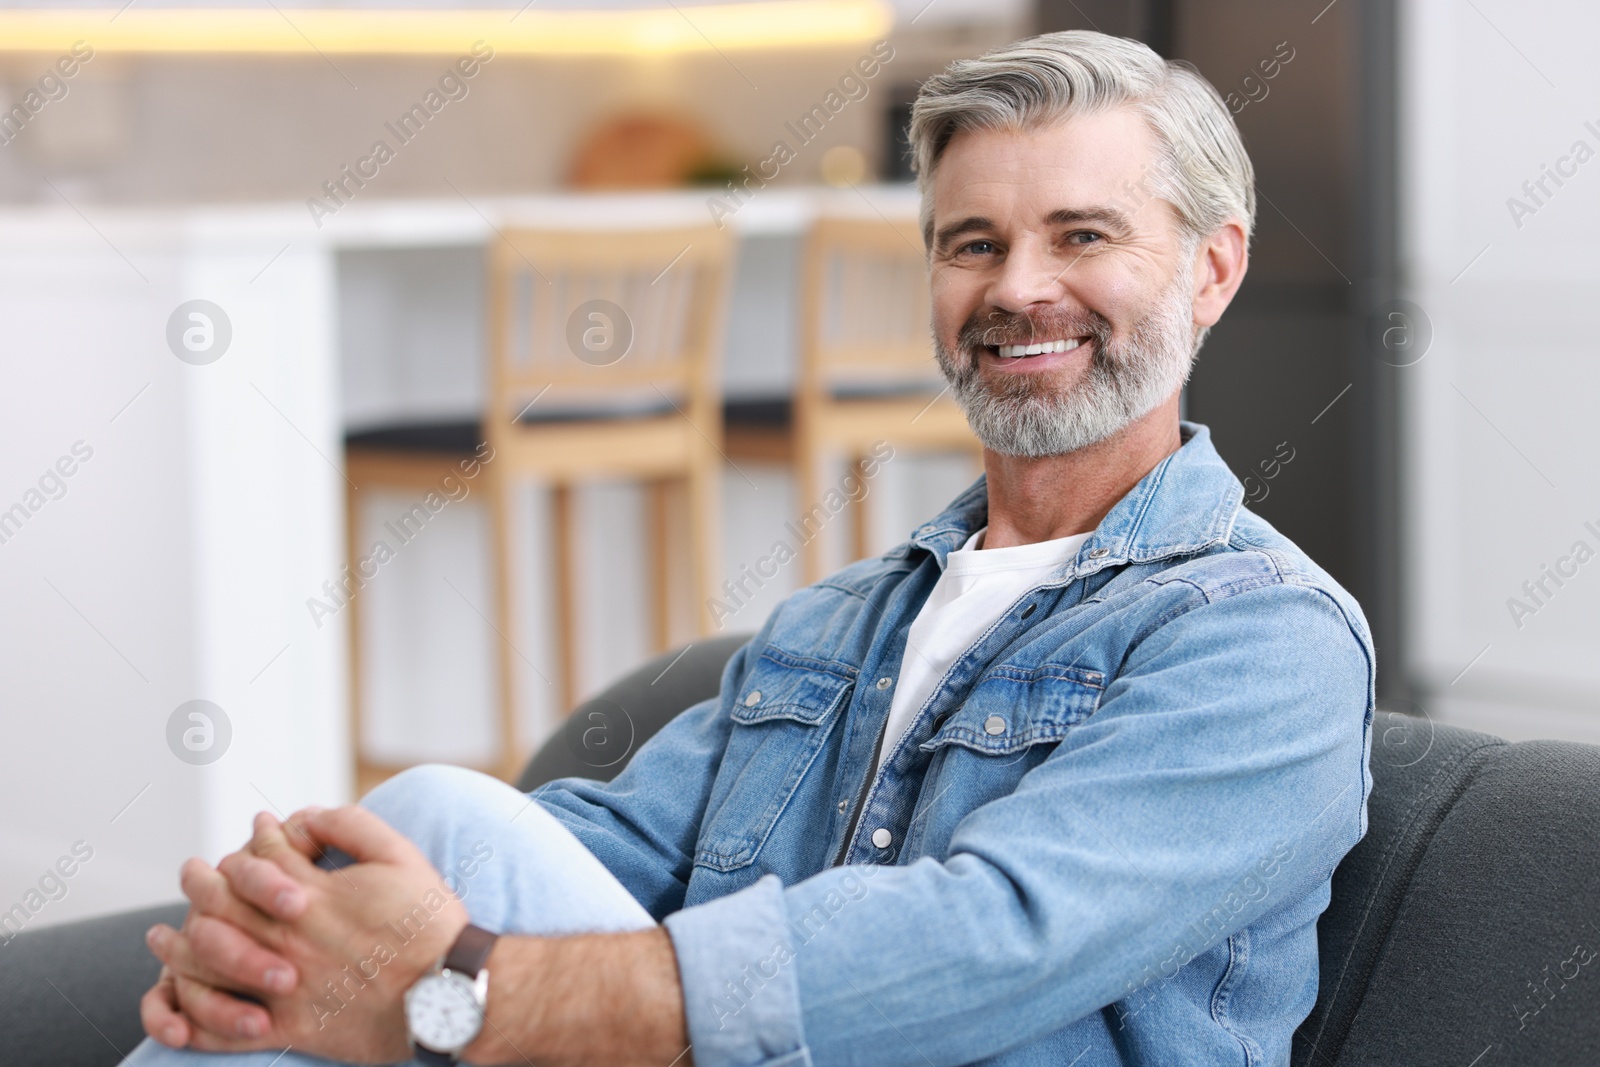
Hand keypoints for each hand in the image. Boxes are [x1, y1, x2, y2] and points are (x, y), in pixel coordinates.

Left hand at [141, 806, 467, 1061]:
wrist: (446, 993)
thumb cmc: (429, 925)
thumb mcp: (401, 857)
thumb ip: (352, 826)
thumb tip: (307, 815)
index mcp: (314, 895)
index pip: (262, 857)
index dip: (255, 838)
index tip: (256, 828)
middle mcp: (289, 937)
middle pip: (221, 903)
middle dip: (200, 881)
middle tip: (191, 870)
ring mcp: (284, 985)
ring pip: (209, 961)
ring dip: (178, 944)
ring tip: (162, 935)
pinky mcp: (289, 1026)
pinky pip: (224, 1028)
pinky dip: (194, 1016)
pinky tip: (178, 1003)